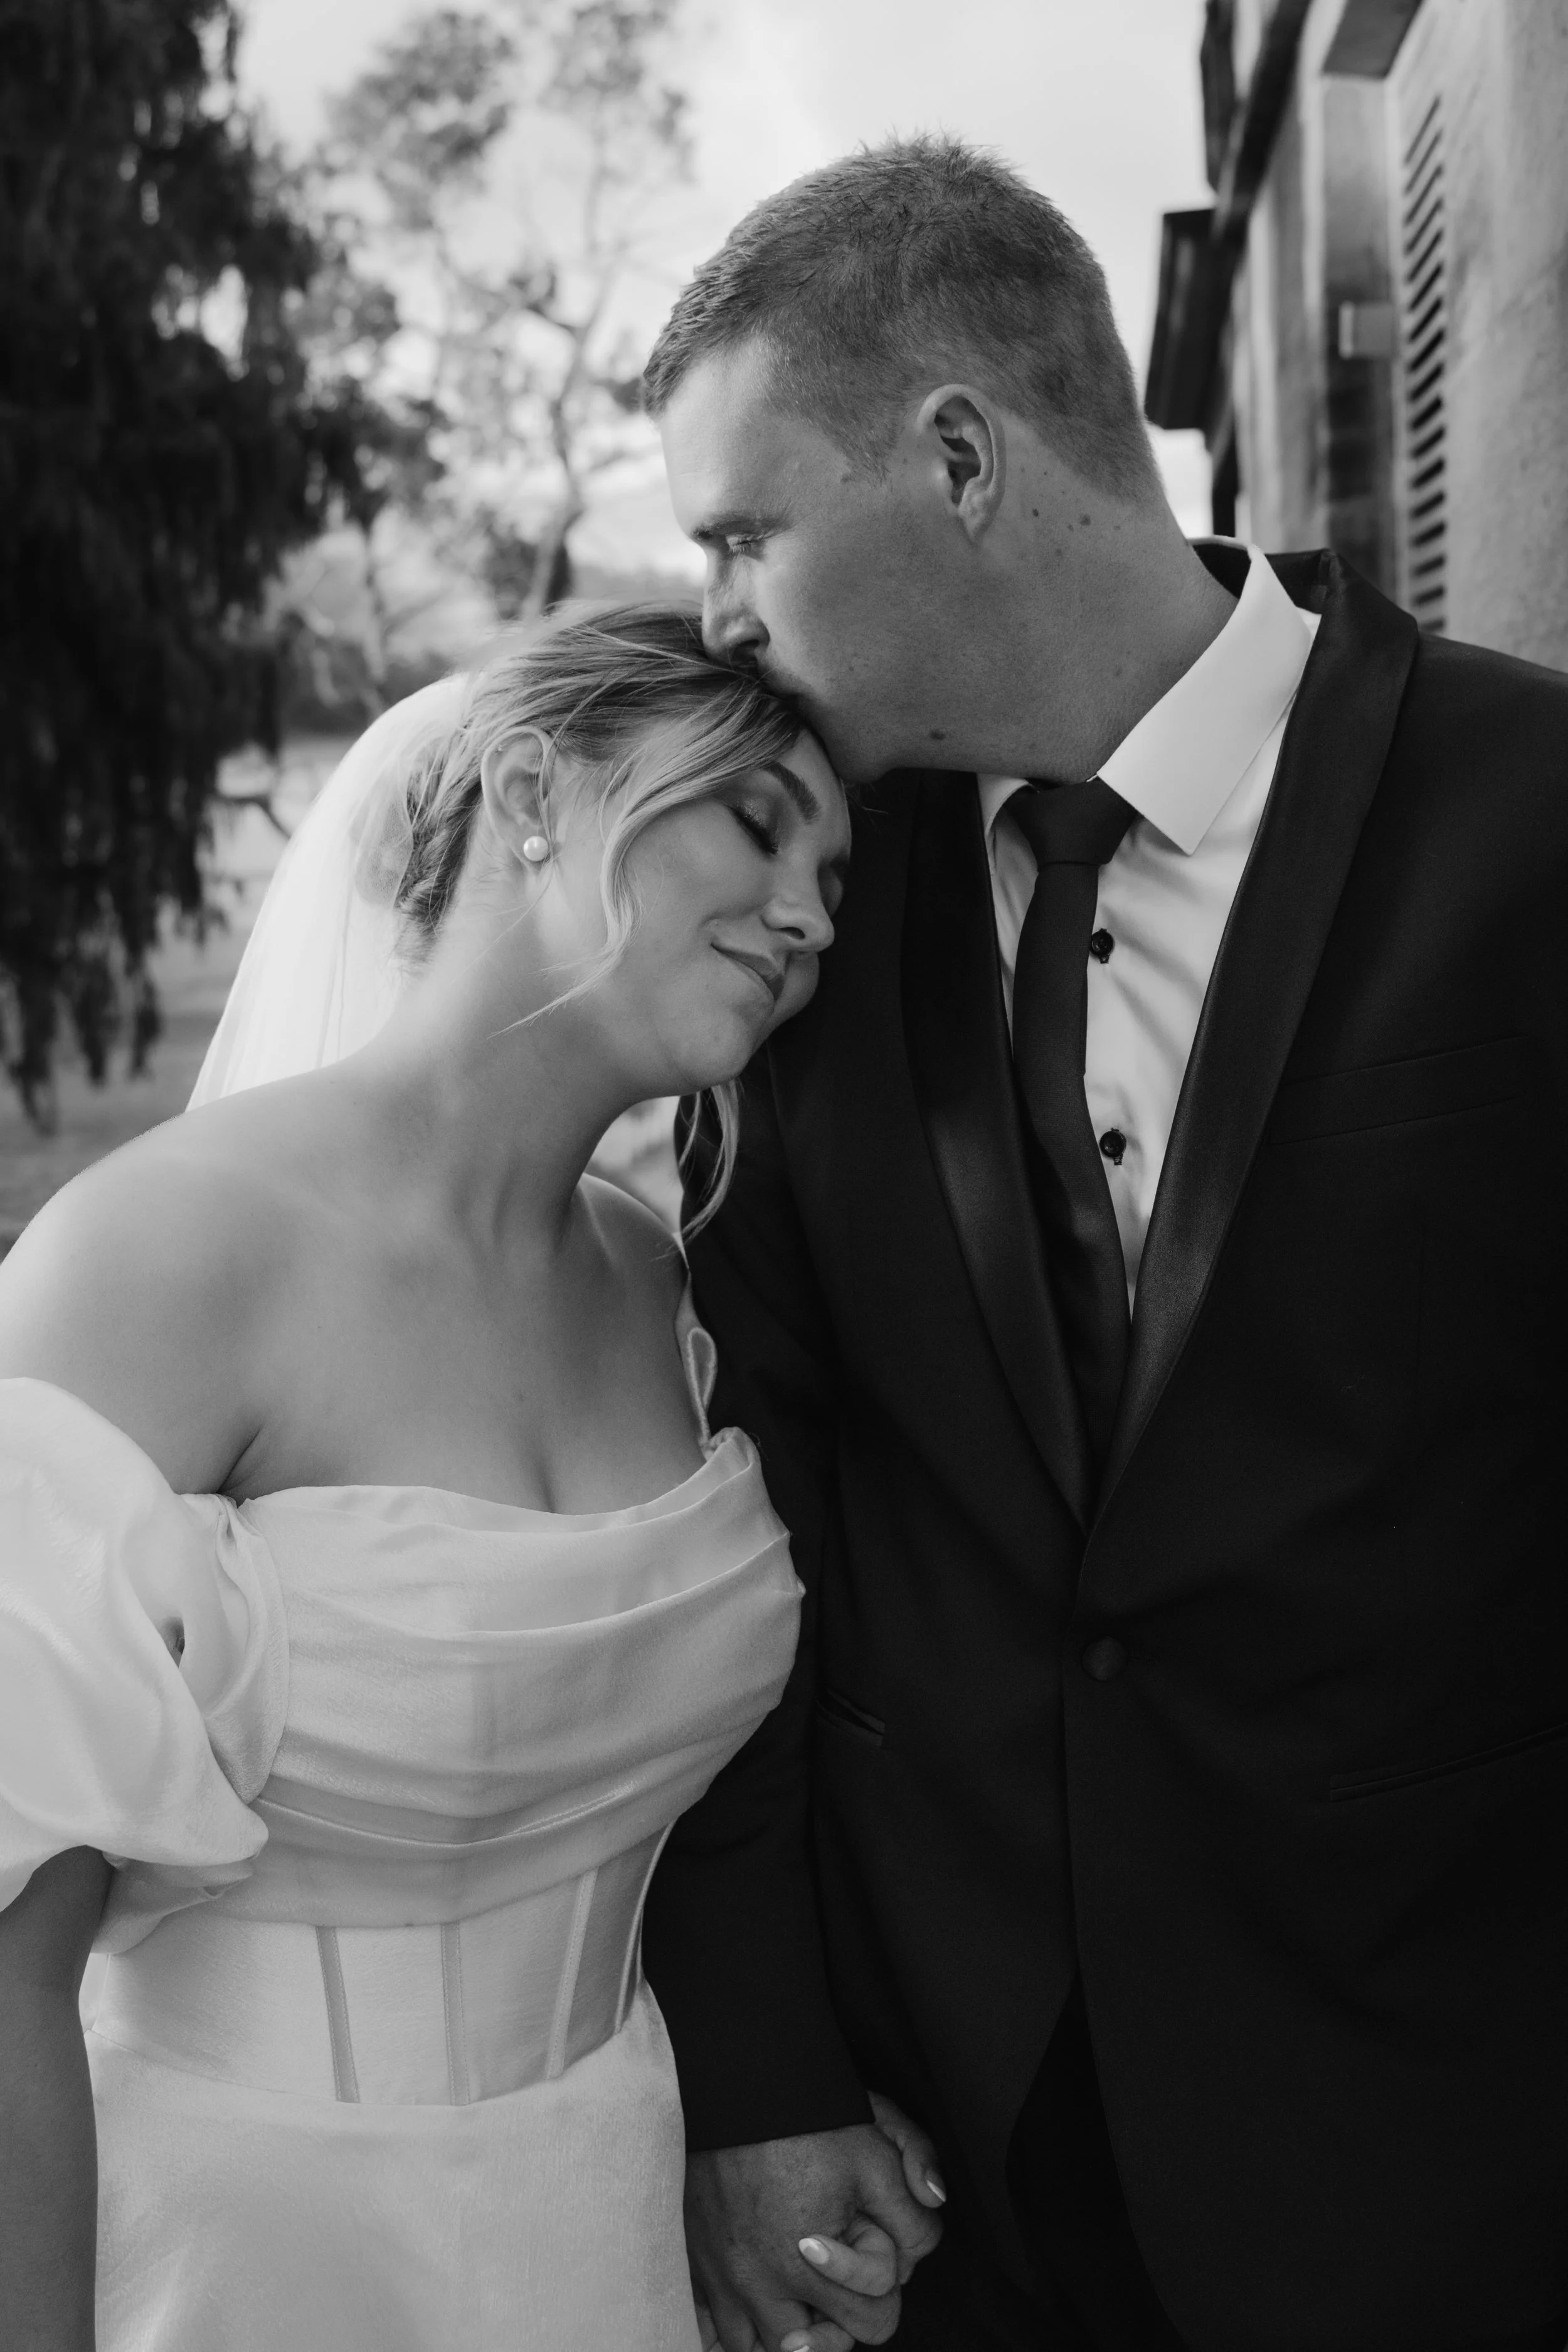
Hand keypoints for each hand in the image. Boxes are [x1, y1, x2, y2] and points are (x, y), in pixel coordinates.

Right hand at [685, 2116, 943, 2351]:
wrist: (732, 2084)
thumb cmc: (805, 2119)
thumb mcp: (875, 2154)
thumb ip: (913, 2208)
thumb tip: (930, 2220)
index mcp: (809, 2266)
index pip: (874, 2324)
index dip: (884, 2287)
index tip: (867, 2242)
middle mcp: (758, 2285)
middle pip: (809, 2351)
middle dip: (834, 2320)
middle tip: (835, 2274)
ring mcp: (720, 2280)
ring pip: (755, 2348)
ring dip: (784, 2330)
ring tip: (798, 2296)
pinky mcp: (694, 2264)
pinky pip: (715, 2331)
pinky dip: (741, 2324)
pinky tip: (758, 2299)